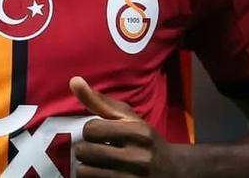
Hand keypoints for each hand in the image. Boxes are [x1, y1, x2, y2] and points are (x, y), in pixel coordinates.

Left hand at [71, 76, 185, 177]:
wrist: (174, 170)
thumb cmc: (144, 139)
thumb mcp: (129, 118)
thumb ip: (100, 101)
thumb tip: (74, 80)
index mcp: (139, 132)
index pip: (91, 129)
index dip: (91, 131)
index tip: (100, 135)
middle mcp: (139, 157)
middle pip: (85, 152)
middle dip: (86, 151)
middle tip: (97, 151)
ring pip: (85, 172)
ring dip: (87, 168)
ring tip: (98, 165)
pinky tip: (103, 174)